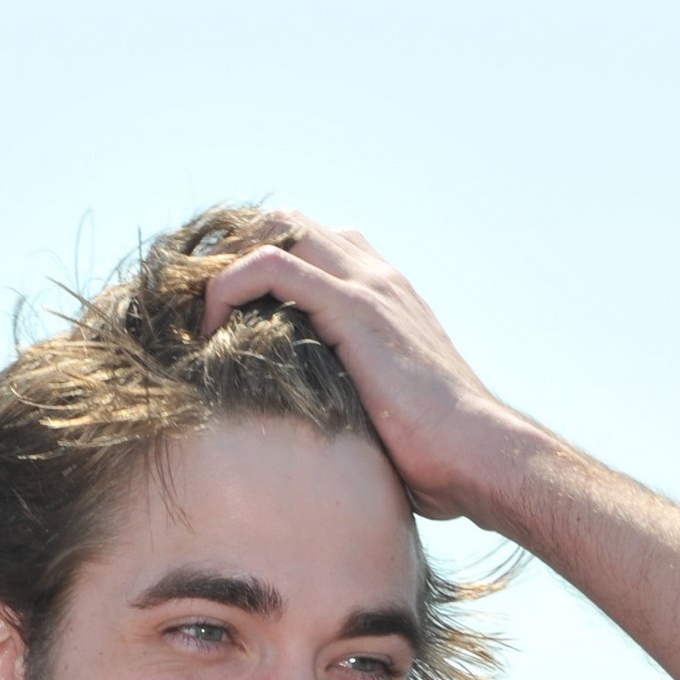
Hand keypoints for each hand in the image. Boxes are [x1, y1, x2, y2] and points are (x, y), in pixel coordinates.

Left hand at [201, 215, 528, 525]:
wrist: (477, 455)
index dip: (257, 266)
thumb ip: (343, 396)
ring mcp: (366, 286)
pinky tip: (212, 332)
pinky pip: (272, 266)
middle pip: (287, 222)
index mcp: (382, 295)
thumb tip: (303, 429)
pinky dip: (229, 285)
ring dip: (227, 264)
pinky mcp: (354, 308)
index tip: (221, 318)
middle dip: (235, 254)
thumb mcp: (377, 414)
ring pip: (276, 229)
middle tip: (204, 314)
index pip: (310, 244)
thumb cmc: (433, 457)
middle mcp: (374, 277)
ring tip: (202, 319)